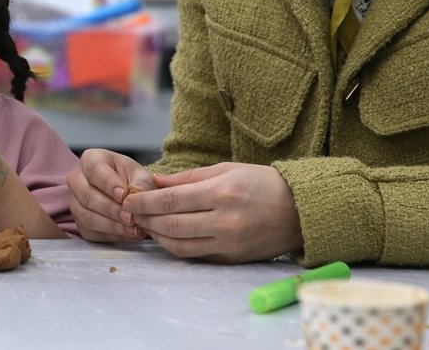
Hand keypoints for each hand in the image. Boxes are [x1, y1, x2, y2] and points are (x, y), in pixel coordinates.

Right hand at [68, 149, 154, 241]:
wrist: (131, 197)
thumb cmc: (133, 181)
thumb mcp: (142, 176)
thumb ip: (140, 184)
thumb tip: (134, 197)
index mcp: (91, 159)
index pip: (94, 169)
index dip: (108, 184)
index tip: (124, 195)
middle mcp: (77, 179)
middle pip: (86, 195)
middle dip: (110, 209)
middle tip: (130, 217)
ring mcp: (75, 202)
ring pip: (86, 216)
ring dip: (111, 225)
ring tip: (132, 229)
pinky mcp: (79, 222)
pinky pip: (90, 231)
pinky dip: (111, 234)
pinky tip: (127, 234)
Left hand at [124, 162, 303, 262]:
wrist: (301, 211)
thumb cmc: (262, 183)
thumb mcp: (226, 169)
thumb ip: (187, 178)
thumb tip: (154, 182)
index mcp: (222, 193)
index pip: (171, 201)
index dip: (143, 202)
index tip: (127, 199)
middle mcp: (225, 221)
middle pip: (170, 225)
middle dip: (144, 219)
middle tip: (129, 213)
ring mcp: (229, 243)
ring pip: (179, 245)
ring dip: (156, 236)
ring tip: (145, 224)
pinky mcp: (232, 259)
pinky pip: (196, 255)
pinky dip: (176, 246)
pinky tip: (166, 235)